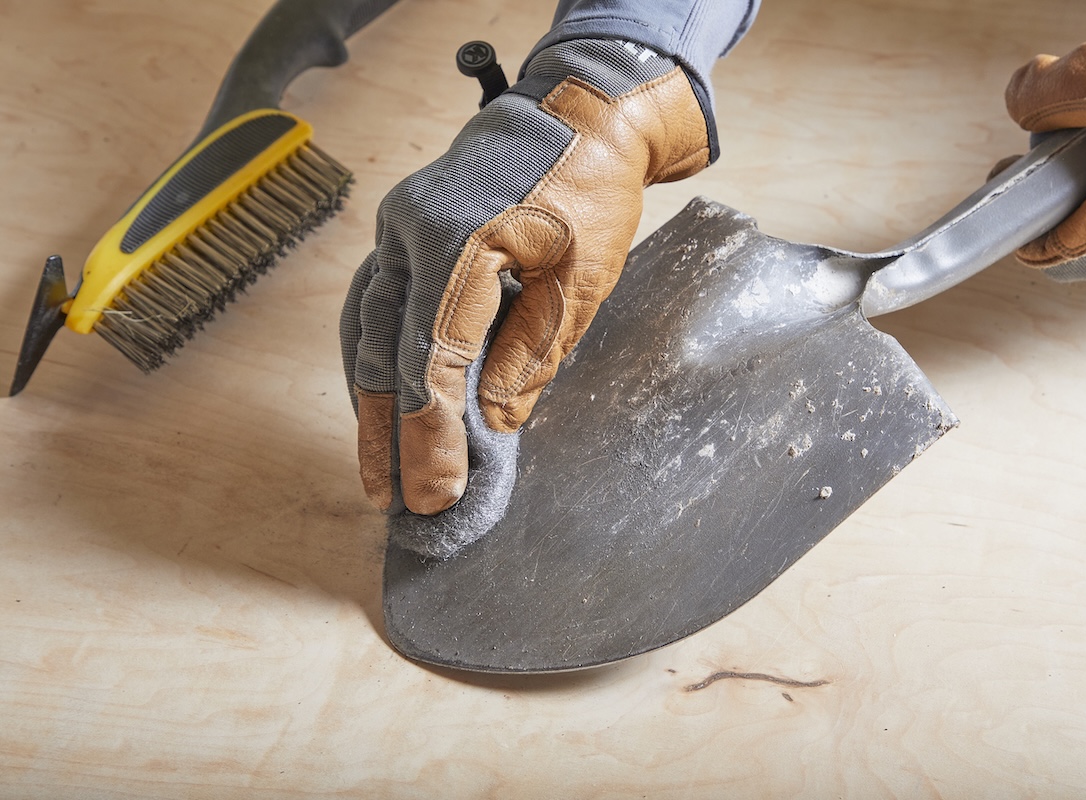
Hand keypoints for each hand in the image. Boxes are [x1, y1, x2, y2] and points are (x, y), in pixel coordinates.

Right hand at [340, 39, 710, 516]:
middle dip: (386, 430)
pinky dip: (377, 354)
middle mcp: (409, 233)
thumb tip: (493, 424)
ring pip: (366, 328)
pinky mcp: (402, 230)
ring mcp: (397, 228)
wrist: (579, 114)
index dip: (430, 436)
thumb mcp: (578, 281)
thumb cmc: (590, 191)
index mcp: (457, 243)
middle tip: (387, 498)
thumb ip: (532, 355)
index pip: (431, 360)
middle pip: (381, 350)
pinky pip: (376, 301)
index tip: (435, 494)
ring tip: (376, 461)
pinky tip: (383, 393)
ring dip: (370, 398)